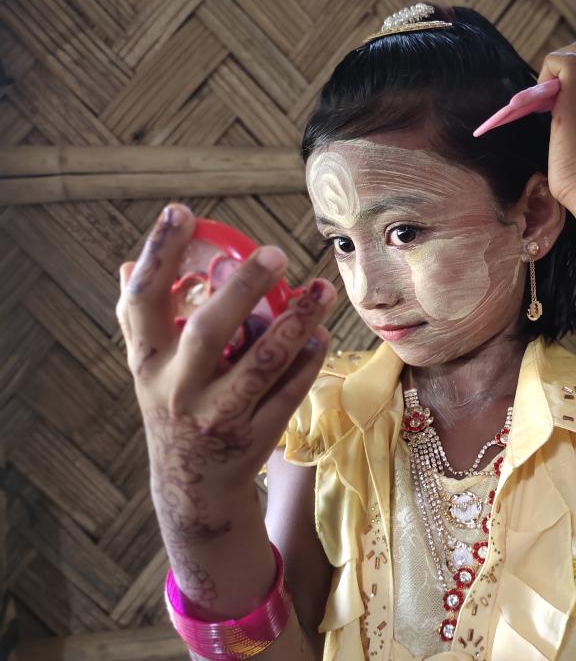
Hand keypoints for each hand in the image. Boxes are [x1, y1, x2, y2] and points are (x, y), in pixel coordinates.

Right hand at [116, 203, 336, 544]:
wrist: (193, 488)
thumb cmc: (173, 409)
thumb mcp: (149, 369)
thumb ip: (141, 320)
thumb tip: (130, 263)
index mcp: (148, 363)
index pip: (142, 302)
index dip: (159, 255)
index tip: (181, 211)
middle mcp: (178, 390)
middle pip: (209, 331)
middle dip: (243, 289)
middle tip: (276, 252)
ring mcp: (219, 416)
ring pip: (262, 363)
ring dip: (295, 322)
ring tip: (322, 289)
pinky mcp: (257, 436)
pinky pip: (289, 391)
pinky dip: (308, 360)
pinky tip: (321, 333)